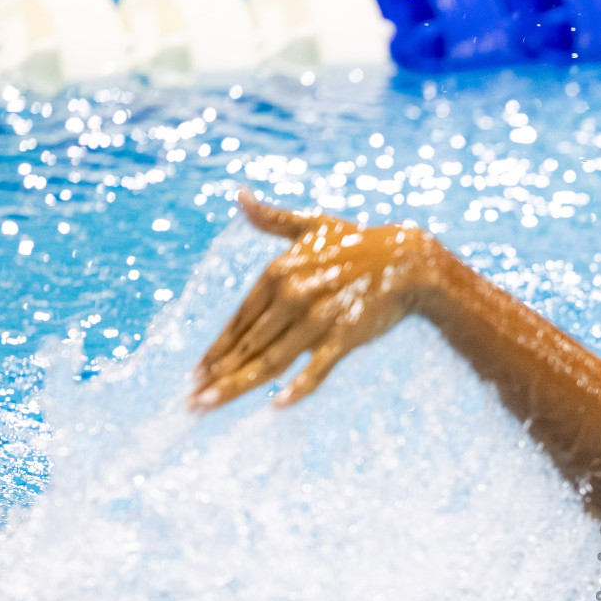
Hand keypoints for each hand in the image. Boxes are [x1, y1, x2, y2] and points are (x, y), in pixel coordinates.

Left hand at [189, 190, 438, 411]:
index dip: (215, 350)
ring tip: (210, 405)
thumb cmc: (358, 243)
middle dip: (217, 375)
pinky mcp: (346, 335)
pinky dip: (299, 386)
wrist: (408, 260)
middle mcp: (292, 295)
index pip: (239, 320)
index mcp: (279, 273)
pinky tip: (277, 404)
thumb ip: (272, 218)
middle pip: (247, 345)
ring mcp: (319, 317)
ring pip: (271, 359)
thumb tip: (239, 195)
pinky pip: (318, 367)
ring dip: (237, 385)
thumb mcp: (312, 225)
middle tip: (192, 402)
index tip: (196, 375)